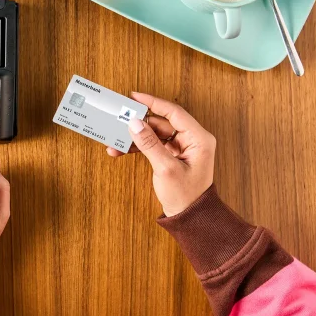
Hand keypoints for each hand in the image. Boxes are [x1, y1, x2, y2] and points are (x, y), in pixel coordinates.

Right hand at [107, 93, 215, 216]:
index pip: (174, 113)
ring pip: (155, 134)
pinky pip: (154, 144)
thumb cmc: (186, 196)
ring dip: (136, 137)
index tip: (135, 97)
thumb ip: (149, 144)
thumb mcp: (166, 169)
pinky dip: (139, 146)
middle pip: (162, 122)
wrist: (191, 218)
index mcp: (198, 139)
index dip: (153, 103)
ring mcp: (183, 148)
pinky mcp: (173, 156)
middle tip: (120, 119)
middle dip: (140, 123)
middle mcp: (192, 140)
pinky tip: (122, 150)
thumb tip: (135, 124)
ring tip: (117, 140)